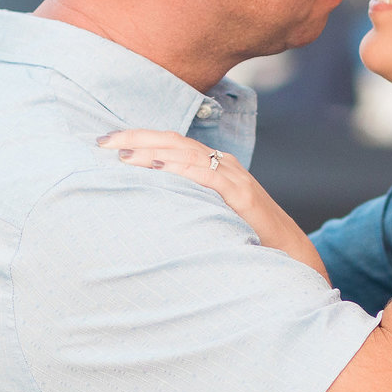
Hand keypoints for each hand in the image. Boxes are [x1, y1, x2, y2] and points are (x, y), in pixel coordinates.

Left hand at [98, 129, 327, 277]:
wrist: (289, 253)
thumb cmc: (246, 237)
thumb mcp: (209, 214)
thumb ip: (186, 203)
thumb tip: (147, 205)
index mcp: (213, 165)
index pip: (170, 143)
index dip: (139, 138)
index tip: (106, 143)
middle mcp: (222, 164)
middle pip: (173, 141)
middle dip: (136, 138)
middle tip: (102, 141)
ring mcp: (233, 176)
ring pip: (186, 153)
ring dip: (151, 151)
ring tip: (122, 153)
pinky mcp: (241, 194)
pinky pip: (206, 176)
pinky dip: (179, 169)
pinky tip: (156, 169)